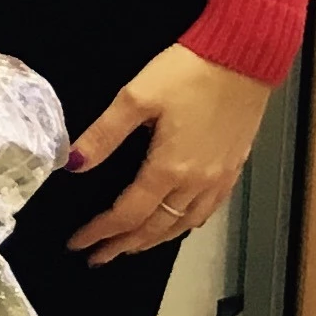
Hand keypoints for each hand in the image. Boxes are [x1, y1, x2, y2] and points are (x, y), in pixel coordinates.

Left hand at [64, 42, 271, 264]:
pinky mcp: (232, 168)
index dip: (100, 231)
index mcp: (169, 168)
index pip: (128, 213)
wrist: (242, 59)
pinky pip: (206, 211)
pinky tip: (173, 224)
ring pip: (183, 224)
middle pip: (156, 227)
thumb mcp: (134, 98)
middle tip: (96, 257)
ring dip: (153, 240)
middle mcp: (197, 182)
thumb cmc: (186, 73)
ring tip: (128, 248)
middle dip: (123, 245)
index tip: (77, 243)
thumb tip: (73, 165)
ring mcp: (219, 178)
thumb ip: (103, 135)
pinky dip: (183, 225)